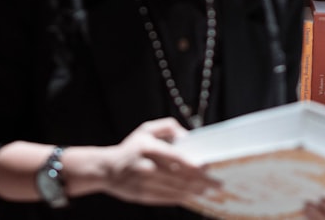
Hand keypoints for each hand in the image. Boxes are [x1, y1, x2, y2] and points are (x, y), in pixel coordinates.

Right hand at [95, 117, 220, 205]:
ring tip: (209, 191)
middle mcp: (146, 167)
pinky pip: (167, 199)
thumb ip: (167, 127)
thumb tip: (187, 137)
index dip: (194, 165)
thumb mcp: (146, 129)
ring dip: (195, 192)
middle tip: (218, 184)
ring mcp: (144, 183)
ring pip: (176, 190)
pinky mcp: (143, 196)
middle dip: (202, 182)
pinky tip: (192, 196)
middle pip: (180, 177)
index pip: (176, 158)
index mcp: (148, 148)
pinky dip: (182, 198)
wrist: (106, 169)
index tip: (209, 167)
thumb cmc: (131, 148)